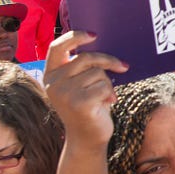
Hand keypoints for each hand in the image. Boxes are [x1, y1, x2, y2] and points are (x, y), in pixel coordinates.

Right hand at [43, 31, 127, 149]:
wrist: (87, 139)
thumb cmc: (89, 106)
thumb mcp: (81, 84)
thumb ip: (84, 67)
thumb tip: (104, 43)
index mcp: (51, 74)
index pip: (57, 47)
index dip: (74, 36)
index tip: (94, 35)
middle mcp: (53, 83)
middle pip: (86, 57)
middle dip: (108, 61)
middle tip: (123, 67)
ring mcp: (63, 93)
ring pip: (97, 73)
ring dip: (107, 83)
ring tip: (103, 98)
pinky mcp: (77, 103)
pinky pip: (103, 86)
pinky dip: (110, 94)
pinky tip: (106, 105)